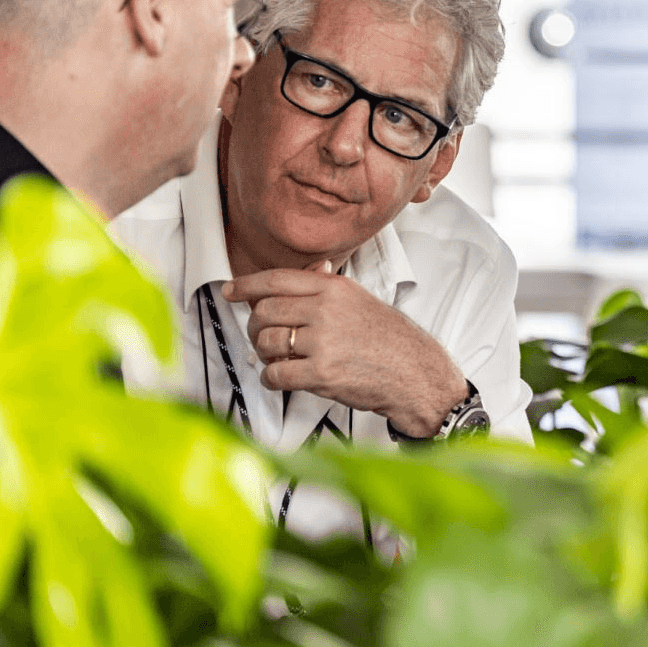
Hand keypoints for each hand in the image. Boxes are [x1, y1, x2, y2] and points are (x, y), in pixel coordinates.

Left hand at [220, 264, 467, 436]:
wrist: (416, 373)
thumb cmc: (392, 340)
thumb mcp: (362, 300)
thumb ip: (330, 285)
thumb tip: (310, 268)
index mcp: (334, 288)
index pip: (277, 279)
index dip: (246, 285)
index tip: (232, 291)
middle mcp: (326, 310)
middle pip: (264, 312)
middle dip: (255, 327)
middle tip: (262, 335)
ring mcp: (322, 341)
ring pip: (265, 342)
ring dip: (265, 354)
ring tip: (279, 359)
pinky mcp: (321, 373)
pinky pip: (275, 374)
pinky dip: (272, 378)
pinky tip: (284, 377)